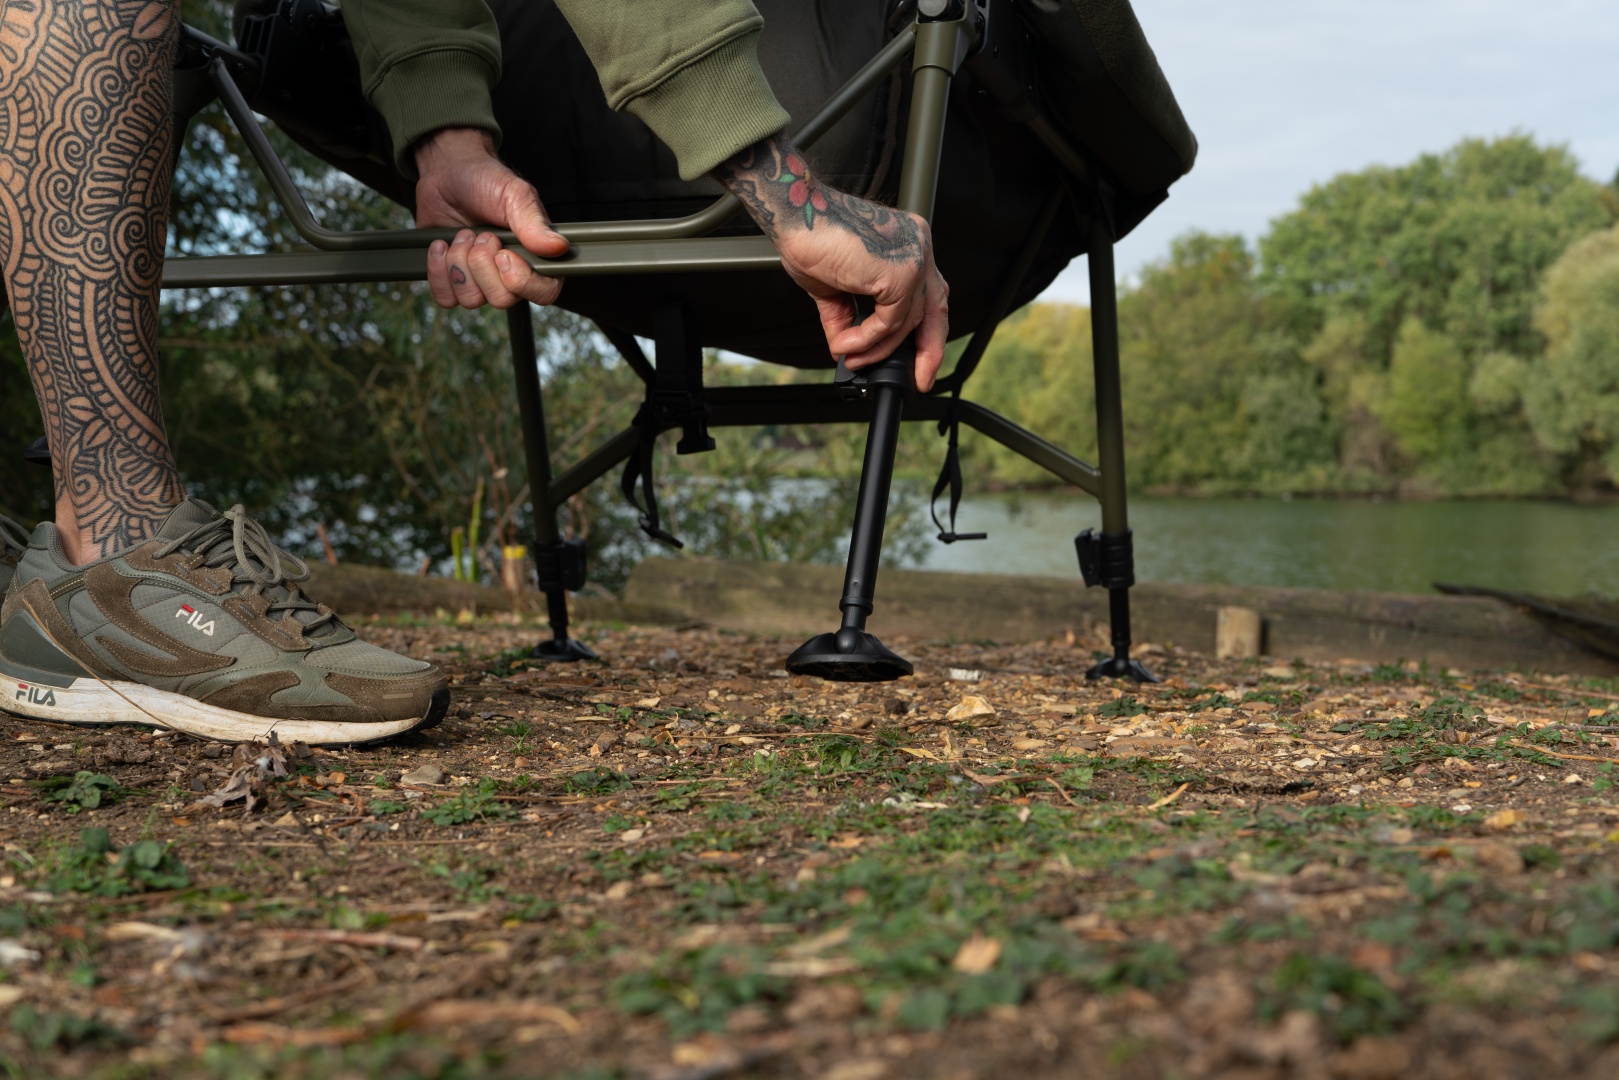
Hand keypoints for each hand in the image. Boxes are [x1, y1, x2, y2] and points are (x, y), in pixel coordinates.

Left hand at [413, 128, 569, 308]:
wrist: (448, 171)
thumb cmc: (486, 180)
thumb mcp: (515, 195)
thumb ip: (534, 224)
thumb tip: (558, 248)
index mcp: (536, 256)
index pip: (544, 292)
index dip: (522, 281)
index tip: (504, 253)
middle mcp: (510, 274)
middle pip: (502, 300)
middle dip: (483, 264)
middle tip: (482, 234)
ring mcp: (480, 280)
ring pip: (471, 300)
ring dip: (459, 263)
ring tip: (463, 235)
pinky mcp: (452, 279)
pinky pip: (446, 297)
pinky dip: (438, 270)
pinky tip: (442, 245)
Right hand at [714, 133, 948, 390]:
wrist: (795, 215)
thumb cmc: (810, 237)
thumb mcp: (834, 288)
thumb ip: (850, 317)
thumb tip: (849, 350)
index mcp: (909, 244)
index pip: (930, 294)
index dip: (925, 330)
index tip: (920, 361)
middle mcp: (918, 247)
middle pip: (936, 309)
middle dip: (929, 351)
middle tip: (919, 381)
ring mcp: (914, 258)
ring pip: (907, 322)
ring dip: (876, 348)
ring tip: (849, 356)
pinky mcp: (902, 273)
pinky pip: (890, 323)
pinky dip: (866, 340)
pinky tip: (845, 343)